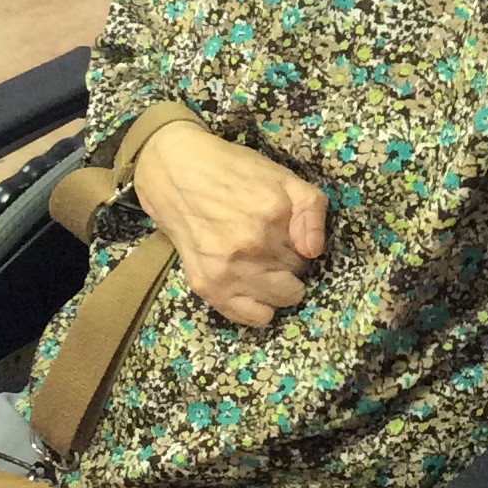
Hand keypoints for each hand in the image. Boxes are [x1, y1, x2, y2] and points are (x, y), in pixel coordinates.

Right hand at [132, 121, 326, 326]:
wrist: (175, 171)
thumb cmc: (233, 171)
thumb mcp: (283, 176)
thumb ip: (311, 209)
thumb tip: (312, 251)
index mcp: (275, 214)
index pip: (309, 254)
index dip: (298, 247)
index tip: (286, 238)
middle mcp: (252, 245)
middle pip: (295, 277)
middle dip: (288, 267)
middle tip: (270, 250)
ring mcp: (228, 269)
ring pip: (278, 300)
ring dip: (275, 287)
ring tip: (260, 267)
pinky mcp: (207, 285)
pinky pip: (250, 316)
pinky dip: (257, 310)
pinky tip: (251, 290)